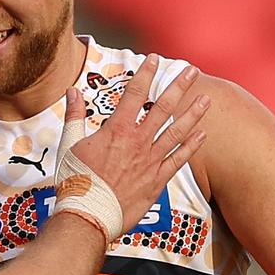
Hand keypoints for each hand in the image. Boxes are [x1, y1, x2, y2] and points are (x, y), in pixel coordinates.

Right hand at [69, 54, 209, 233]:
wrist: (87, 215)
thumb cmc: (75, 181)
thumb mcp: (69, 144)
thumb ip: (74, 116)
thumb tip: (73, 91)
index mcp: (116, 130)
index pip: (134, 94)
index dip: (146, 74)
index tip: (155, 59)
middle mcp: (137, 142)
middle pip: (162, 108)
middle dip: (178, 87)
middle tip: (191, 71)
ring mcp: (150, 161)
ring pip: (177, 131)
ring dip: (193, 113)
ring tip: (205, 99)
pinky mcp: (157, 180)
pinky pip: (179, 159)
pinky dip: (192, 146)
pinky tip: (203, 134)